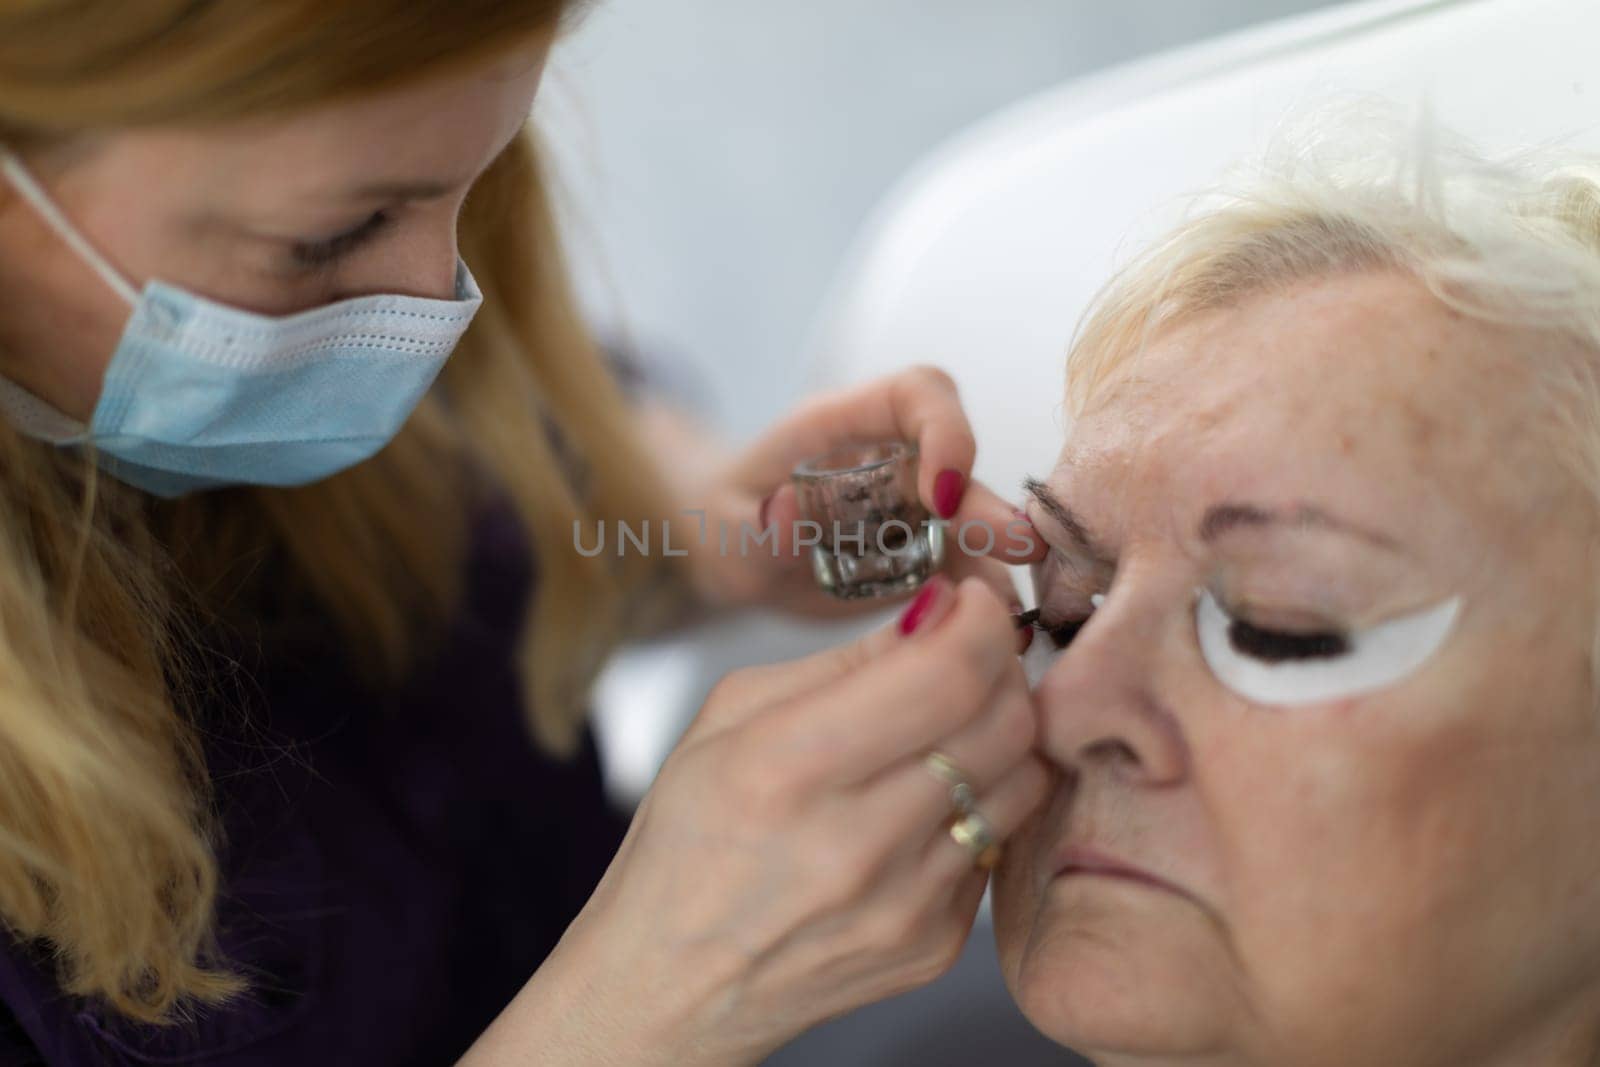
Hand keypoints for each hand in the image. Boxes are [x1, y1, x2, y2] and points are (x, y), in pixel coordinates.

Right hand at [474, 577, 1049, 1065]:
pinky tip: (924, 801)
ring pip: (1021, 781)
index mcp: (789, 767)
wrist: (671, 986)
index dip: (982, 621)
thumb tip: (935, 612)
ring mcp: (905, 903)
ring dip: (1001, 733)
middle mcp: (857, 842)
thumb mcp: (728, 719)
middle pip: (1004, 722)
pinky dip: (978, 804)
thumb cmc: (686, 844)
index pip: (947, 675)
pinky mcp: (934, 944)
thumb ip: (841, 662)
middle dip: (1000, 666)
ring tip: (949, 724)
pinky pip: (998, 843)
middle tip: (967, 652)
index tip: (974, 602)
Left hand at [677, 366, 1045, 617]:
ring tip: (1010, 614)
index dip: (944, 431)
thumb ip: (758, 527)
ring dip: (995, 561)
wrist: (729, 553)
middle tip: (1020, 548)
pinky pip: (965, 568)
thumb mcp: (725, 531)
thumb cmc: (722, 523)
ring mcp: (914, 504)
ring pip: (974, 519)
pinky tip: (995, 635)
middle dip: (989, 504)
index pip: (915, 393)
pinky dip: (981, 599)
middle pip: (959, 461)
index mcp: (842, 426)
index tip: (941, 495)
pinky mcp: (924, 552)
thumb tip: (787, 510)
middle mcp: (891, 456)